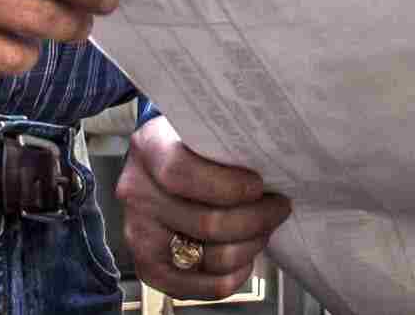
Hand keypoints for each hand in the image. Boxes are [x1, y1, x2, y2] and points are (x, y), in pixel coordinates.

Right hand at [117, 116, 290, 301]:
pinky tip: (245, 257)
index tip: (258, 185)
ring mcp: (139, 233)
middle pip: (206, 222)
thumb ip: (226, 139)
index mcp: (148, 147)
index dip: (227, 185)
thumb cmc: (192, 145)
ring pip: (211, 257)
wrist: (162, 163)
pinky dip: (232, 276)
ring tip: (264, 228)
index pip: (181, 172)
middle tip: (278, 207)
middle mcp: (136, 192)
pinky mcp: (149, 267)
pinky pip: (200, 287)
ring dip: (250, 246)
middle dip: (255, 219)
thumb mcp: (201, 126)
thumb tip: (274, 157)